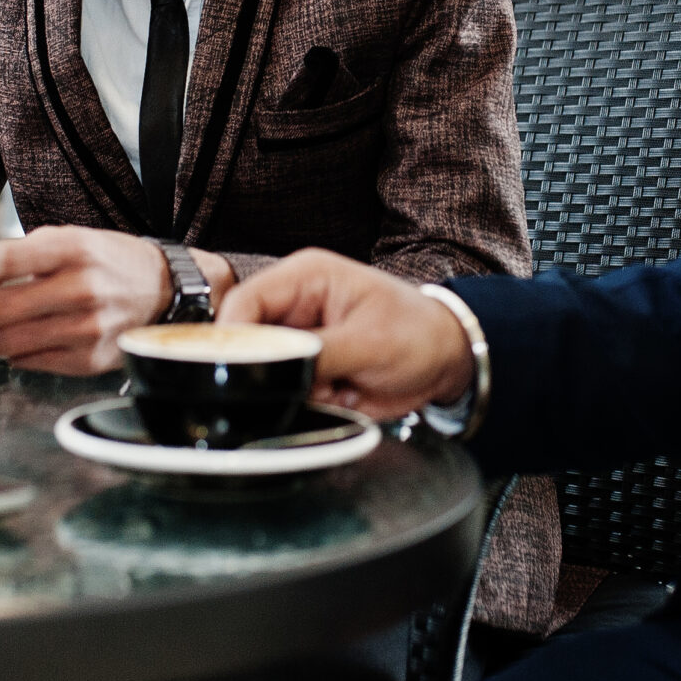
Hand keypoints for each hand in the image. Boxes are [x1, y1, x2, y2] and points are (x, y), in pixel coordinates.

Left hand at [0, 227, 226, 374]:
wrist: (165, 292)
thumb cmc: (110, 263)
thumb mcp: (70, 240)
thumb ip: (19, 255)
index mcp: (74, 250)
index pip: (3, 260)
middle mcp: (81, 289)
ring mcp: (85, 329)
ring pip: (4, 343)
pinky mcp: (87, 360)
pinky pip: (27, 362)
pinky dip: (12, 352)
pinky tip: (17, 337)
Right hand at [216, 249, 472, 418]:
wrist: (447, 361)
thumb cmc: (419, 333)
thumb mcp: (370, 341)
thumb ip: (316, 353)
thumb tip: (274, 369)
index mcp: (305, 277)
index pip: (244, 302)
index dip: (233, 338)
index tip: (243, 371)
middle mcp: (295, 305)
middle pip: (248, 341)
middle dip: (276, 371)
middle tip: (319, 380)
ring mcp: (300, 339)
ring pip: (267, 375)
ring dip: (299, 391)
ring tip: (341, 384)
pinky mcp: (308, 368)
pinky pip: (289, 394)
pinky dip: (313, 403)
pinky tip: (344, 392)